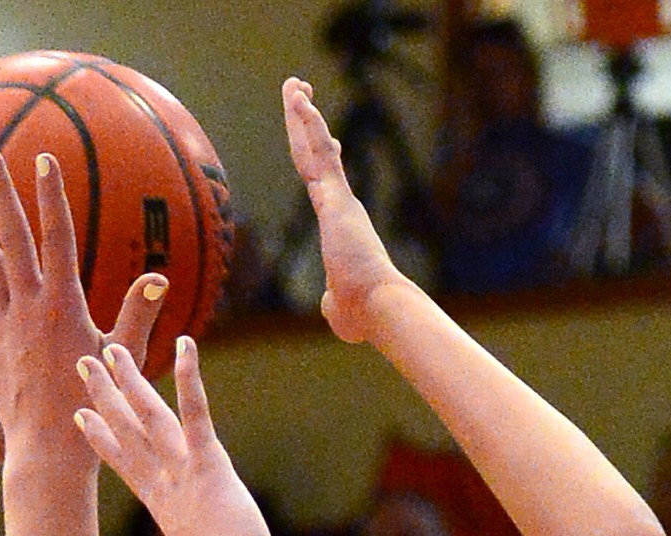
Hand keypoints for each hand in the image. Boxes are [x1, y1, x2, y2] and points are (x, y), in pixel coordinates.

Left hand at [0, 152, 166, 456]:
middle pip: (13, 238)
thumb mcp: (122, 358)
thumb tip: (158, 278)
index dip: (50, 197)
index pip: (58, 237)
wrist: (50, 450)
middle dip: (1, 194)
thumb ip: (137, 315)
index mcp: (65, 305)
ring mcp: (3, 324)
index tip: (43, 161)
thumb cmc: (94, 407)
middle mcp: (29, 307)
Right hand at [75, 339, 273, 535]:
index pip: (125, 463)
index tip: (82, 417)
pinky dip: (190, 379)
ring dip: (130, 379)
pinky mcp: (209, 462)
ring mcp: (183, 470)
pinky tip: (185, 345)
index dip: (103, 438)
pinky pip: (196, 414)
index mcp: (161, 504)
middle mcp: (164, 482)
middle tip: (84, 366)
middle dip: (105, 396)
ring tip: (113, 348)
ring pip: (150, 416)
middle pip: (127, 431)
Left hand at [282, 76, 402, 344]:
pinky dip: (309, 126)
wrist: (377, 307)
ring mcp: (339, 199)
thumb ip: (331, 297)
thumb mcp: (337, 305)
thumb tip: (331, 303)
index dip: (320, 157)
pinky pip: (320, 153)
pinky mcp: (336, 199)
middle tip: (301, 93)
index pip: (325, 184)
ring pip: (316, 148)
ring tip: (293, 85)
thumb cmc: (360, 314)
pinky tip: (299, 101)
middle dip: (307, 125)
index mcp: (340, 225)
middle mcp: (342, 206)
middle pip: (318, 156)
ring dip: (302, 116)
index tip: (323, 137)